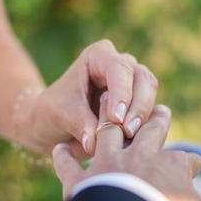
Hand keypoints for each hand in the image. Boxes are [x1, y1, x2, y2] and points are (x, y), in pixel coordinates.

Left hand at [28, 39, 157, 157]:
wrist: (50, 127)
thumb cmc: (51, 113)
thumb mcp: (58, 115)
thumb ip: (79, 123)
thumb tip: (94, 143)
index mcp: (98, 56)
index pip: (119, 69)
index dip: (121, 93)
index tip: (116, 118)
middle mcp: (119, 66)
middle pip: (143, 79)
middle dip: (138, 106)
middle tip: (127, 131)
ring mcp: (131, 85)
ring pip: (150, 95)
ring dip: (143, 118)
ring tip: (127, 139)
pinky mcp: (137, 106)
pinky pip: (150, 115)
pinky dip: (144, 128)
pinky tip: (132, 143)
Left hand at [52, 92, 200, 200]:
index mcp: (171, 168)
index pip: (185, 161)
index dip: (191, 163)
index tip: (196, 164)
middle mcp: (139, 158)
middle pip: (150, 131)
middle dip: (156, 121)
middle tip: (161, 110)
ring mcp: (106, 166)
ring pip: (109, 134)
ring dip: (109, 119)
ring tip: (110, 107)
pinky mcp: (79, 183)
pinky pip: (68, 166)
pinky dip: (63, 158)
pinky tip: (58, 150)